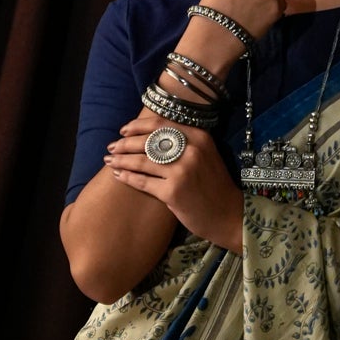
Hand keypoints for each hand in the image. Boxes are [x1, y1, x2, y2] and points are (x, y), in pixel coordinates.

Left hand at [105, 113, 243, 255]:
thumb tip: (149, 135)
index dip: (137, 126)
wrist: (229, 215)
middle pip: (148, 141)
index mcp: (199, 137)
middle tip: (112, 147)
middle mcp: (191, 151)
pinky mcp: (173, 192)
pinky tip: (119, 175)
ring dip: (122, 160)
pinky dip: (128, 178)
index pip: (160, 124)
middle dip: (125, 143)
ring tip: (110, 161)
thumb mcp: (205, 156)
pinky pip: (143, 182)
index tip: (123, 131)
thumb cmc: (214, 186)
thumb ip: (184, 142)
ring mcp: (182, 172)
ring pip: (142, 161)